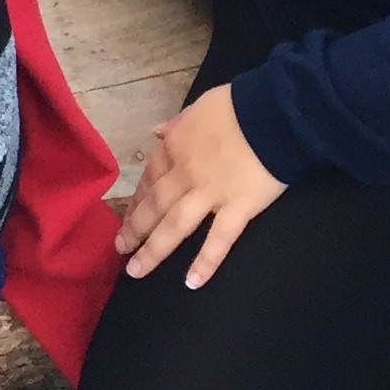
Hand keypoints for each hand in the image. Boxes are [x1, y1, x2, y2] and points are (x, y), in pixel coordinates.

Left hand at [117, 86, 285, 287]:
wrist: (269, 114)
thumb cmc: (236, 107)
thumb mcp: (197, 107)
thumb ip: (176, 123)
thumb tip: (157, 132)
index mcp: (175, 147)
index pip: (150, 177)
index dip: (138, 198)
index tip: (128, 213)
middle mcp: (185, 173)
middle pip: (154, 204)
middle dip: (135, 228)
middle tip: (120, 249)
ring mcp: (209, 194)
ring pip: (174, 226)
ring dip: (153, 250)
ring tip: (136, 271)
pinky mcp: (237, 209)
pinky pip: (218, 240)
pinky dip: (205, 262)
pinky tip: (192, 282)